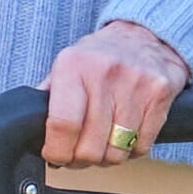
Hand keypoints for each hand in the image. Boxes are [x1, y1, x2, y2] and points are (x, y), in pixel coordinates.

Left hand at [41, 16, 190, 166]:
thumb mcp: (67, 65)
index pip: (63, 125)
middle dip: (82, 159)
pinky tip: (126, 134)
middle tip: (80, 153)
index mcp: (74, 66)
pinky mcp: (160, 94)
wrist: (145, 34)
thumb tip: (32, 132)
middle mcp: (105, 73)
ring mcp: (136, 84)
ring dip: (108, 157)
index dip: (57, 151)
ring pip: (117, 151)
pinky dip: (131, 149)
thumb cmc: (100, 56)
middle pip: (90, 146)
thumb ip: (49, 97)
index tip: (56, 156)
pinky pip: (142, 145)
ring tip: (104, 142)